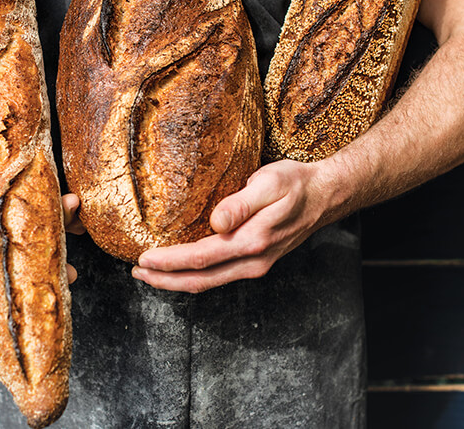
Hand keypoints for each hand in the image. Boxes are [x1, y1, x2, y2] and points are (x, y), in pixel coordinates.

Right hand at [0, 126, 79, 316]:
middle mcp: (3, 223)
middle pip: (22, 256)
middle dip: (43, 271)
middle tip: (66, 279)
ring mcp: (27, 206)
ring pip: (49, 230)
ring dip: (65, 231)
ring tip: (74, 218)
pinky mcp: (46, 185)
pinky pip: (63, 203)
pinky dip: (73, 209)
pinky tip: (79, 204)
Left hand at [132, 159, 333, 292]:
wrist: (325, 195)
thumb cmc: (296, 183)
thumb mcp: (269, 182)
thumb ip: (241, 203)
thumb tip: (216, 222)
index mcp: (253, 241)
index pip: (202, 258)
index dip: (170, 262)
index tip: (144, 259)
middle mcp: (254, 260)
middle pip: (201, 280)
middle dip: (166, 280)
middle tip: (138, 273)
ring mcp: (257, 264)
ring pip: (209, 281)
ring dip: (178, 281)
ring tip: (152, 273)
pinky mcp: (257, 261)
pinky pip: (220, 275)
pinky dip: (196, 275)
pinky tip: (182, 267)